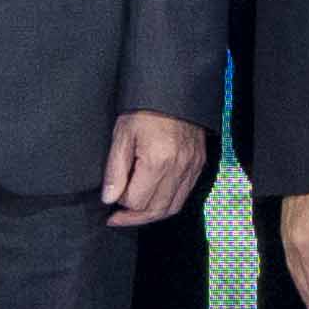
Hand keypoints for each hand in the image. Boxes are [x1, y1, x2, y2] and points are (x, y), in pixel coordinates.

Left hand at [100, 111, 209, 228]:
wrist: (175, 89)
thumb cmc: (144, 109)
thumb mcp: (122, 135)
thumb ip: (115, 170)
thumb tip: (109, 199)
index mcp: (158, 160)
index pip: (137, 201)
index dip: (120, 202)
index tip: (111, 195)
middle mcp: (179, 168)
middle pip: (156, 210)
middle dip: (134, 218)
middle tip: (116, 218)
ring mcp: (192, 168)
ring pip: (172, 207)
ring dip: (151, 215)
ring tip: (133, 214)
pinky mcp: (199, 165)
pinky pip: (184, 195)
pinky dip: (167, 203)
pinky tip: (153, 200)